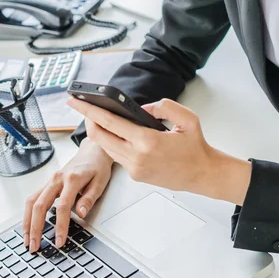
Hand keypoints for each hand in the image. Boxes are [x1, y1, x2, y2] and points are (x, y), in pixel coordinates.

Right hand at [23, 137, 112, 252]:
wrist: (93, 152)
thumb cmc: (97, 167)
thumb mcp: (100, 183)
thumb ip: (89, 199)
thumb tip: (81, 214)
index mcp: (72, 179)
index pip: (63, 206)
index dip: (60, 226)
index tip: (59, 241)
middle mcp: (58, 178)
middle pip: (40, 205)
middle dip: (36, 228)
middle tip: (35, 246)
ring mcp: (51, 179)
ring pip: (32, 201)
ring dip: (27, 222)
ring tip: (27, 240)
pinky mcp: (48, 182)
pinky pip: (33, 198)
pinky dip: (28, 213)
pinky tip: (28, 225)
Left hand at [68, 97, 250, 202]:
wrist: (202, 174)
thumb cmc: (196, 146)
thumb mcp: (187, 117)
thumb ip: (163, 106)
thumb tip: (140, 109)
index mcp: (147, 141)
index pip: (109, 122)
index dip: (89, 110)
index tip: (75, 101)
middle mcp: (137, 157)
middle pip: (100, 137)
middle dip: (87, 119)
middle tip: (81, 106)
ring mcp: (134, 169)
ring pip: (106, 148)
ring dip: (99, 132)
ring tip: (95, 116)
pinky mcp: (135, 176)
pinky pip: (116, 156)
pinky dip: (111, 143)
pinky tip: (112, 132)